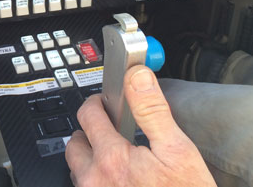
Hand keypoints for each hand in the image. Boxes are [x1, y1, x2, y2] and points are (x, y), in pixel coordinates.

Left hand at [65, 65, 215, 186]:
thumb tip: (138, 76)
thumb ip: (152, 110)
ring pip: (77, 169)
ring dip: (90, 158)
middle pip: (75, 143)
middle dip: (90, 132)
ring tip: (116, 158)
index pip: (88, 114)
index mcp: (112, 158)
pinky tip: (119, 182)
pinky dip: (95, 180)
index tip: (105, 101)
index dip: (98, 102)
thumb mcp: (177, 151)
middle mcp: (94, 180)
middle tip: (111, 131)